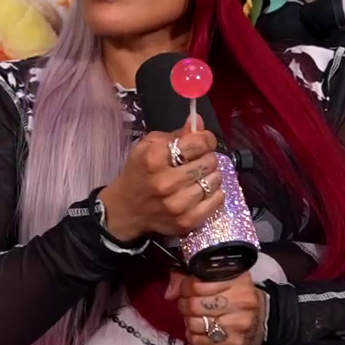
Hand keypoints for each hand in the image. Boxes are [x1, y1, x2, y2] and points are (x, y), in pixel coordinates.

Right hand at [98, 124, 224, 240]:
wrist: (126, 210)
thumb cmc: (139, 172)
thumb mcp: (148, 146)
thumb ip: (176, 134)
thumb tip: (200, 123)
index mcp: (154, 158)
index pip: (198, 143)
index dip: (205, 139)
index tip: (202, 142)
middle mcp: (166, 182)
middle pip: (209, 161)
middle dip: (206, 158)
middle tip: (197, 161)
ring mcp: (178, 205)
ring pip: (215, 180)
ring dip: (210, 176)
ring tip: (199, 177)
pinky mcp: (187, 221)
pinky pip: (217, 200)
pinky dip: (214, 193)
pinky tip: (202, 191)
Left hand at [168, 270, 264, 344]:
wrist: (261, 319)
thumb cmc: (234, 294)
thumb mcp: (217, 277)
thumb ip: (188, 277)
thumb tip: (170, 293)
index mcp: (237, 280)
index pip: (197, 284)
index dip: (185, 287)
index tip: (186, 289)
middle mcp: (242, 302)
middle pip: (195, 305)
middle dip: (185, 305)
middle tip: (188, 305)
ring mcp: (240, 325)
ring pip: (196, 324)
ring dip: (189, 321)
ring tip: (195, 317)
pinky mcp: (235, 344)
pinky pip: (201, 343)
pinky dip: (194, 337)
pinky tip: (200, 331)